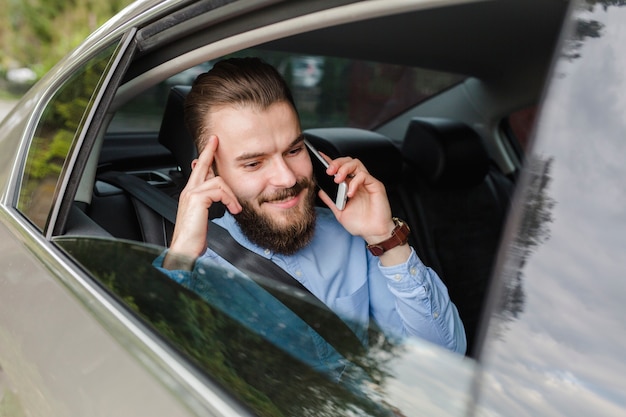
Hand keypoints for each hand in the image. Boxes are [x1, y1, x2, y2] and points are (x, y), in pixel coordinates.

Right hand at [164, 136, 241, 268]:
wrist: (184, 250)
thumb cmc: (194, 238)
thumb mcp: (204, 218)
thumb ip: (210, 205)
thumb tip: (222, 199)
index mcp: (190, 195)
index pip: (197, 171)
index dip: (204, 157)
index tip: (211, 146)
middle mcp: (188, 191)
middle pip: (201, 165)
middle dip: (209, 151)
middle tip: (216, 140)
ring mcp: (191, 194)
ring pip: (217, 181)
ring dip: (231, 195)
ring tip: (235, 208)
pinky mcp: (196, 199)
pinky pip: (219, 190)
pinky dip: (229, 199)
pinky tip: (232, 210)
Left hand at [317, 154, 410, 264]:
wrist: (373, 233)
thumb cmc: (360, 224)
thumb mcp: (339, 211)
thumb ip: (330, 200)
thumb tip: (319, 191)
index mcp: (349, 186)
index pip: (339, 168)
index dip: (330, 161)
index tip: (320, 157)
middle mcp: (358, 182)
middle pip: (348, 161)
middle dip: (337, 163)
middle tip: (329, 171)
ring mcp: (367, 182)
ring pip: (356, 163)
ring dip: (344, 168)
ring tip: (337, 180)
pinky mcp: (375, 185)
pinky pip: (364, 176)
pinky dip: (354, 182)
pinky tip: (350, 193)